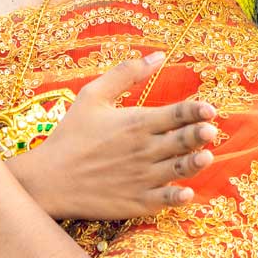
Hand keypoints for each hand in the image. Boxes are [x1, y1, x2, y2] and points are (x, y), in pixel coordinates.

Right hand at [28, 54, 218, 219]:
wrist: (46, 180)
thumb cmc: (69, 136)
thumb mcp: (91, 97)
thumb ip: (125, 74)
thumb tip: (158, 56)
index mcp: (135, 123)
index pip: (177, 113)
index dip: (198, 109)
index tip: (208, 109)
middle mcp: (143, 150)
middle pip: (184, 140)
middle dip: (201, 134)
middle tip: (210, 130)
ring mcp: (141, 177)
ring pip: (180, 169)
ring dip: (197, 162)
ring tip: (207, 157)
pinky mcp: (136, 201)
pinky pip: (165, 199)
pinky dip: (178, 196)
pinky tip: (187, 192)